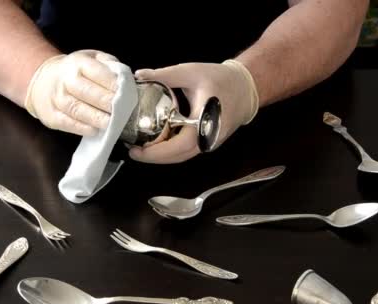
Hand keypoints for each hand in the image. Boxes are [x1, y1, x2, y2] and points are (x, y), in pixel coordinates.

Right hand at [24, 50, 118, 135]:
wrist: (42, 81)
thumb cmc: (74, 72)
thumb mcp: (90, 58)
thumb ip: (108, 64)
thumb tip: (124, 77)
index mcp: (77, 63)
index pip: (96, 72)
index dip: (111, 83)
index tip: (125, 92)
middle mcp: (65, 80)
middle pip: (86, 91)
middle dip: (105, 102)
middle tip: (121, 110)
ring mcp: (57, 98)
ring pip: (77, 109)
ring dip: (95, 118)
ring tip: (111, 123)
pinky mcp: (52, 116)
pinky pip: (68, 123)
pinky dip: (82, 128)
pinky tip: (95, 130)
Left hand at [129, 59, 258, 163]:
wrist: (245, 88)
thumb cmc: (222, 80)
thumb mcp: (190, 72)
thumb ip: (163, 75)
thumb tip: (139, 76)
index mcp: (205, 121)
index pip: (179, 145)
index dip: (156, 152)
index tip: (137, 150)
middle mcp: (208, 137)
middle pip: (177, 156)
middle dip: (153, 157)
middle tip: (132, 150)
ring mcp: (208, 143)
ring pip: (181, 156)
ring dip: (160, 155)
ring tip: (140, 148)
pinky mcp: (206, 142)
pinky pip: (185, 151)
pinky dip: (169, 150)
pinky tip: (155, 142)